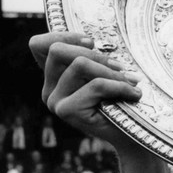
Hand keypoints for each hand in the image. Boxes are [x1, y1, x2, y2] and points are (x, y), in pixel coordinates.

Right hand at [29, 31, 169, 172]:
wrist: (135, 137)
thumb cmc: (124, 101)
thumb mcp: (107, 74)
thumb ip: (94, 59)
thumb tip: (93, 39)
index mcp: (55, 77)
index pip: (38, 45)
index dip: (62, 35)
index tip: (92, 41)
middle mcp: (48, 88)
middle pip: (59, 51)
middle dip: (95, 54)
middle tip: (122, 67)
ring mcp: (54, 100)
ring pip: (80, 65)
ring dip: (112, 72)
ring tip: (132, 81)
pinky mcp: (66, 111)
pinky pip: (95, 85)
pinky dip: (119, 86)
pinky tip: (134, 94)